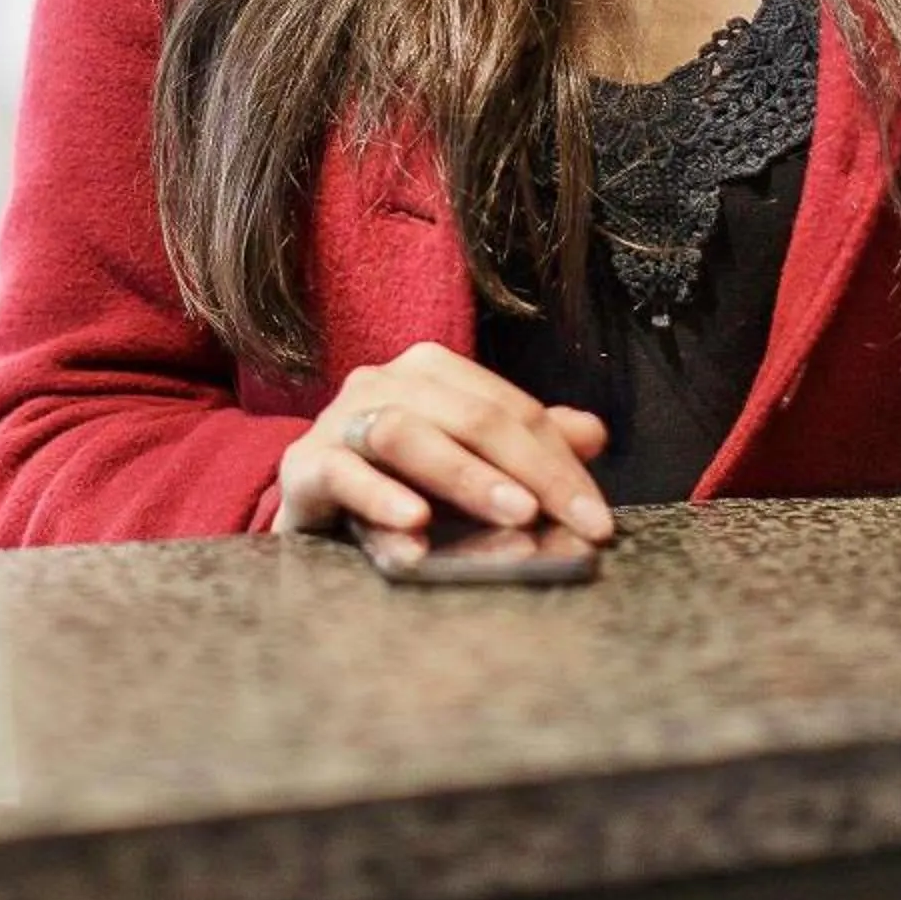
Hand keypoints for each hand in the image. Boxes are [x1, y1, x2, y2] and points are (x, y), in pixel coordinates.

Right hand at [273, 341, 615, 542]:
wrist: (312, 516)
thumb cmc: (399, 487)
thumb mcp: (470, 467)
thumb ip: (525, 448)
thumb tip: (594, 433)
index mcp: (432, 371)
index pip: (512, 409)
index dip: (560, 463)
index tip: (597, 521)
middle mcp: (384, 381)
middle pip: (471, 416)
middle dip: (531, 471)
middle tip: (572, 523)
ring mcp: (340, 418)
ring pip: (407, 433)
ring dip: (465, 476)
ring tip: (515, 515)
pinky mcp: (304, 465)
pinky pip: (342, 474)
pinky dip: (380, 498)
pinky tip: (415, 528)